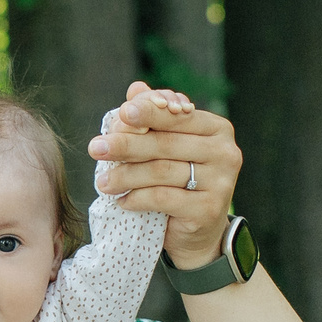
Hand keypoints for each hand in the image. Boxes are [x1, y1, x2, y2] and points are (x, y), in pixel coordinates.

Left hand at [88, 80, 241, 267]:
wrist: (199, 233)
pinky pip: (164, 198)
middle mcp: (225, 152)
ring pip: (162, 171)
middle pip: (166, 144)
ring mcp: (221, 182)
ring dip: (126, 176)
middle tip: (96, 147)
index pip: (177, 116)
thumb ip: (154, 118)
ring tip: (102, 182)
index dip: (149, 112)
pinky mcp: (209, 209)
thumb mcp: (168, 149)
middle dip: (126, 145)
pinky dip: (138, 198)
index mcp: (217, 128)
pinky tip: (121, 201)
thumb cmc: (180, 183)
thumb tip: (135, 88)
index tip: (121, 113)